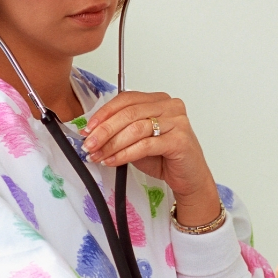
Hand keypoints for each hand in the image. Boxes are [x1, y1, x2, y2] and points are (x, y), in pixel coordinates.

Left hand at [82, 91, 219, 224]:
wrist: (190, 178)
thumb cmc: (165, 158)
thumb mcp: (138, 140)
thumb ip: (121, 132)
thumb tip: (93, 133)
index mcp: (158, 100)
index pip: (126, 99)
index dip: (104, 113)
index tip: (88, 129)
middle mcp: (170, 106)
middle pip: (129, 113)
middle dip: (104, 130)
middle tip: (89, 144)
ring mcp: (177, 122)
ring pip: (135, 129)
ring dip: (112, 144)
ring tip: (99, 155)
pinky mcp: (180, 140)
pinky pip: (145, 145)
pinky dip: (125, 154)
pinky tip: (113, 160)